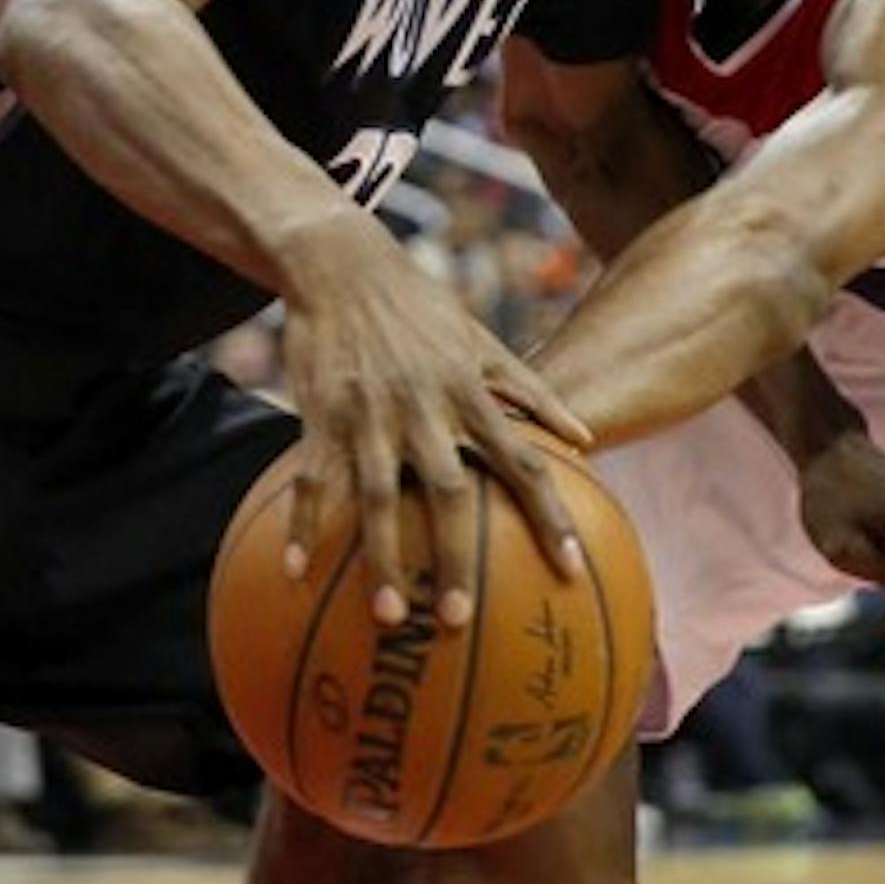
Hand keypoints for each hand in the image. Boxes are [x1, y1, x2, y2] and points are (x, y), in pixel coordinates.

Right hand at [278, 213, 591, 630]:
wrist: (345, 265)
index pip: (521, 462)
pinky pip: (312, 478)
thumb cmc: (421, 308)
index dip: (547, 515)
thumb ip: (533, 392)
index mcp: (470, 393)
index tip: (568, 568)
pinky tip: (296, 572)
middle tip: (459, 618)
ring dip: (382, 556)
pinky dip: (304, 525)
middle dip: (455, 555)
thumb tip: (588, 439)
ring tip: (389, 615)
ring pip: (375, 496)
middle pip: (447, 491)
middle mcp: (425, 408)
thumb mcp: (484, 340)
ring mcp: (370, 413)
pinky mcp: (322, 413)